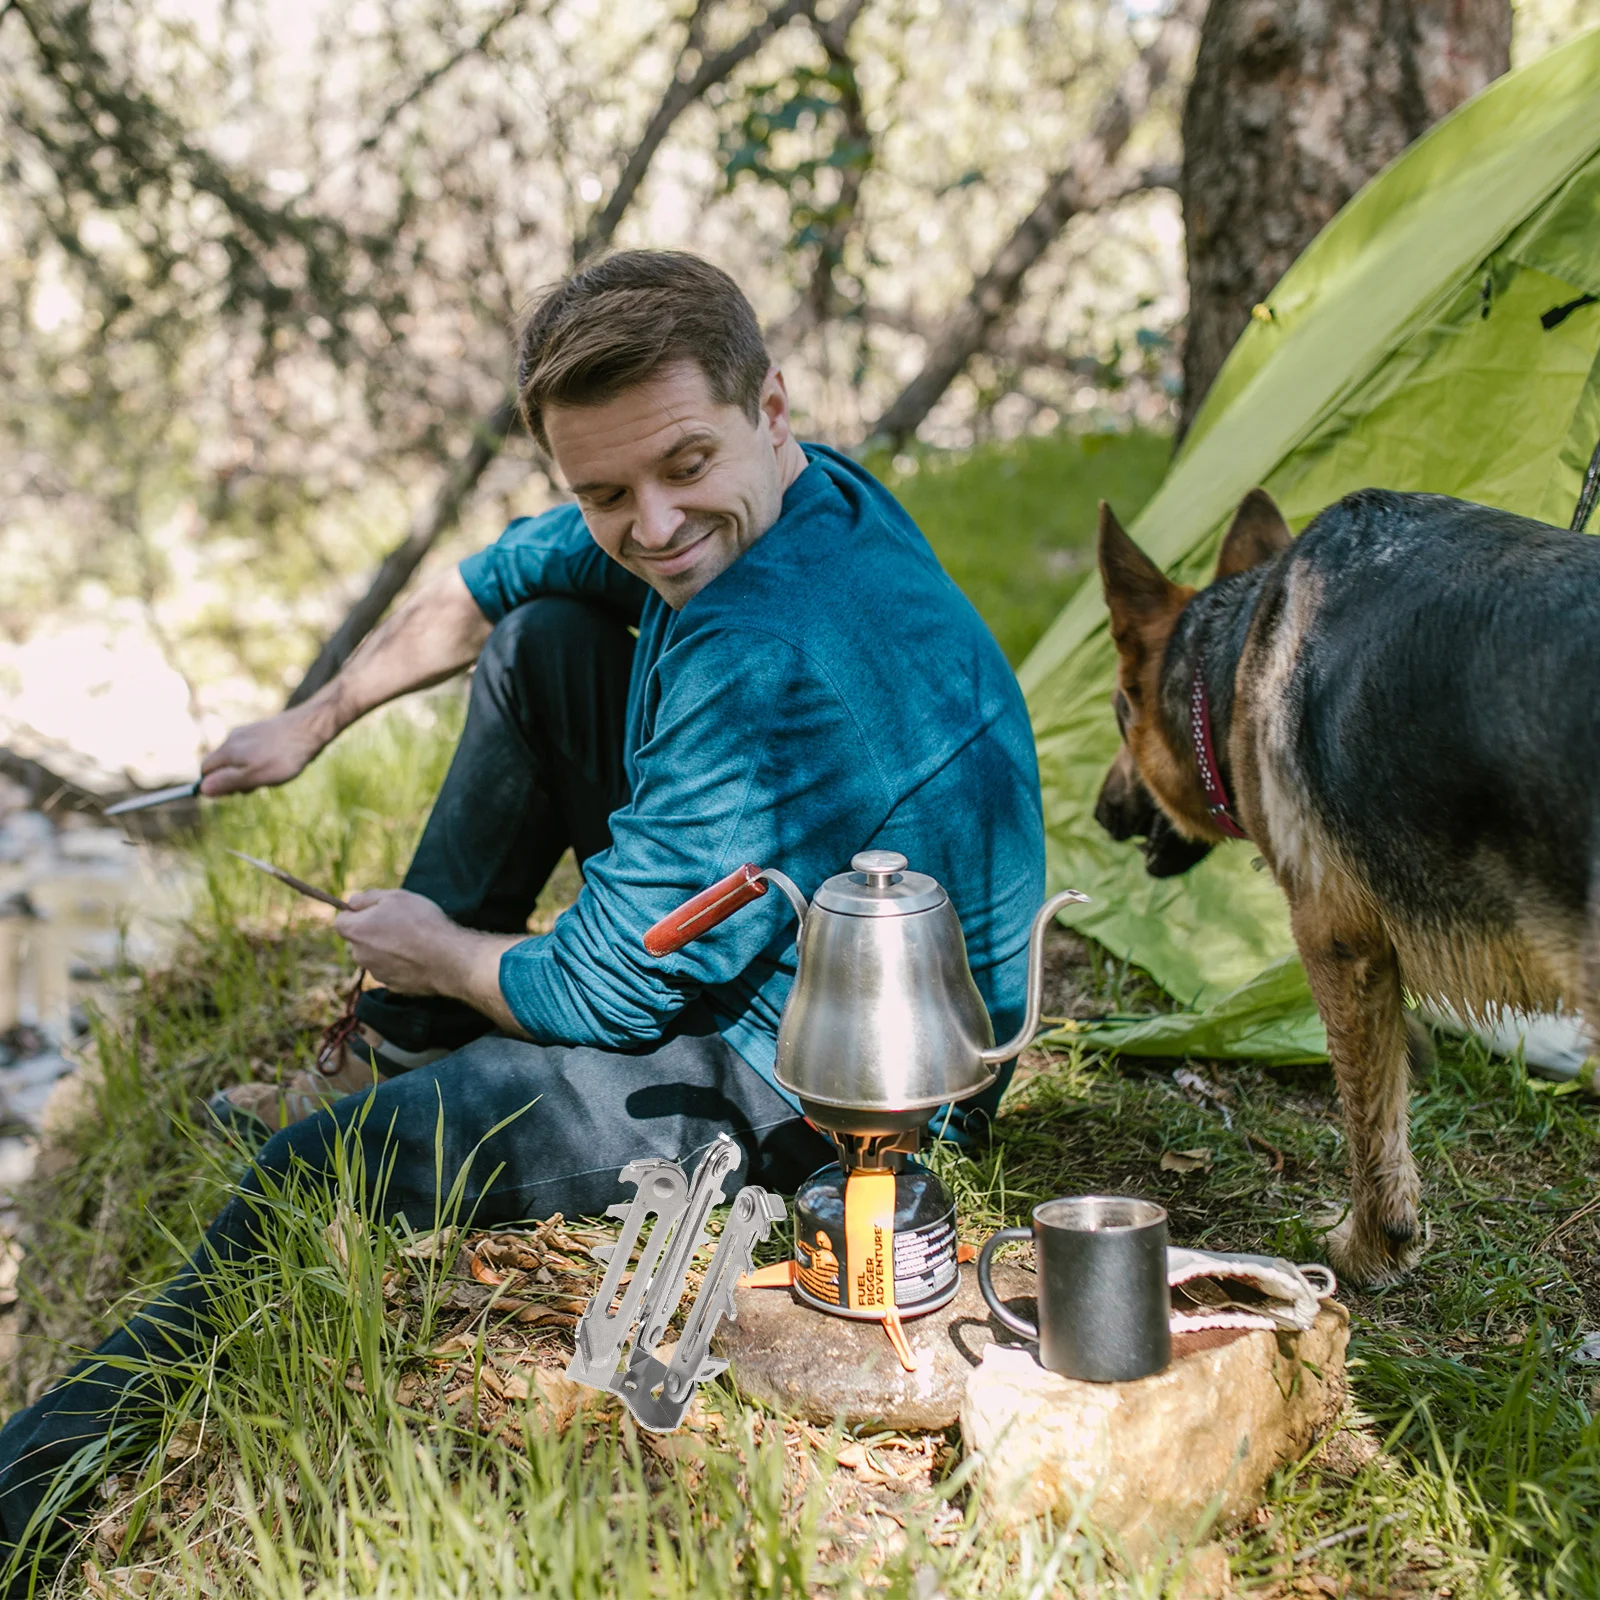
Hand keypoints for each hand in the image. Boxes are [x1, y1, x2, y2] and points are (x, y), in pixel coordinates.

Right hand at [201, 704, 330, 795]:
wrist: (311, 727)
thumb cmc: (284, 756)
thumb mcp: (255, 775)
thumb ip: (228, 782)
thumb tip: (201, 789)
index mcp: (227, 750)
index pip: (205, 770)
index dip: (214, 785)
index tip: (234, 792)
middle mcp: (232, 738)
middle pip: (221, 765)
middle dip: (233, 779)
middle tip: (256, 785)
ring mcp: (247, 733)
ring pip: (237, 759)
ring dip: (248, 772)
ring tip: (271, 775)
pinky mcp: (261, 731)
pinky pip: (251, 751)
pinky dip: (259, 762)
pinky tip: (277, 764)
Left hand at [334, 890, 530, 1035]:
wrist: (448, 958)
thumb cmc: (422, 923)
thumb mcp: (396, 897)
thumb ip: (368, 897)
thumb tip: (352, 901)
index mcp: (356, 932)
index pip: (341, 921)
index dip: (356, 913)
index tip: (375, 910)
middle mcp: (360, 955)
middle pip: (359, 940)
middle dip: (373, 931)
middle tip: (399, 923)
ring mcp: (376, 973)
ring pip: (375, 956)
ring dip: (387, 948)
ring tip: (414, 940)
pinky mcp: (393, 986)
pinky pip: (392, 970)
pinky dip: (401, 964)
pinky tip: (420, 956)